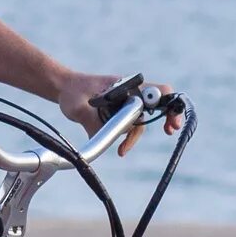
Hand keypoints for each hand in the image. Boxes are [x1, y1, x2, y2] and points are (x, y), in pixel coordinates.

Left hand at [58, 70, 178, 154]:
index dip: (168, 102)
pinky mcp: (120, 113)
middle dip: (166, 117)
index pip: (155, 90)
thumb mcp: (77, 106)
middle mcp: (131, 93)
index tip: (169, 118)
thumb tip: (101, 138)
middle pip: (156, 105)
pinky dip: (128, 138)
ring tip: (122, 150)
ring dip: (135, 136)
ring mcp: (127, 103)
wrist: (65, 89)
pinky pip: (129, 127)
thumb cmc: (72, 91)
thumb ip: (91, 121)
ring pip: (140, 121)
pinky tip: (121, 149)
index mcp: (126, 86)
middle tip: (170, 130)